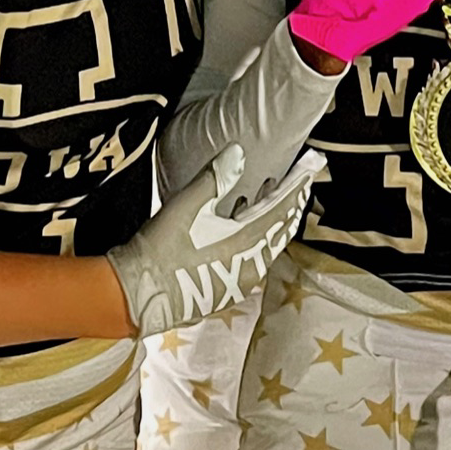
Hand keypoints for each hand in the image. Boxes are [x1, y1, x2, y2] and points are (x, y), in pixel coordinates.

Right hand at [105, 146, 321, 334]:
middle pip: (282, 226)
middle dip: (292, 200)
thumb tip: (238, 152)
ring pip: (268, 242)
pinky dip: (256, 233)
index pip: (284, 206)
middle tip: (301, 177)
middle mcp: (253, 264)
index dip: (299, 182)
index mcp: (249, 242)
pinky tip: (242, 221)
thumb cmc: (162, 250)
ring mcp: (241, 279)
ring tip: (272, 191)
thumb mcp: (188, 206)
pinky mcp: (227, 288)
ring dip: (273, 216)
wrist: (137, 296)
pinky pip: (253, 254)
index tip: (313, 164)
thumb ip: (216, 178)